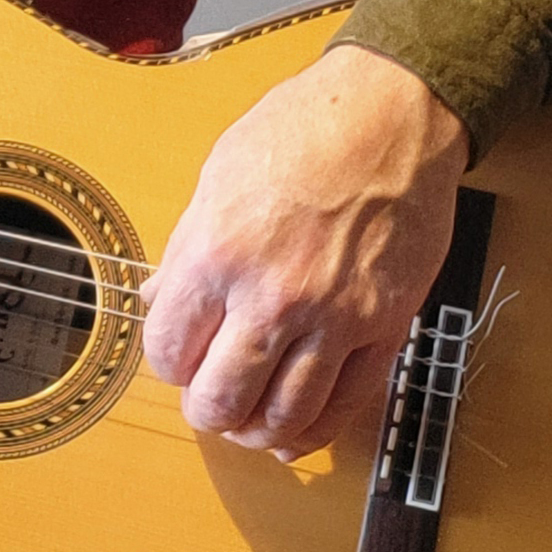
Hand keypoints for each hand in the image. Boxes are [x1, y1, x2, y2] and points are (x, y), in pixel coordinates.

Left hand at [141, 43, 466, 459]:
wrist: (392, 116)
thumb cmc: (301, 130)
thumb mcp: (218, 178)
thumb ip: (188, 249)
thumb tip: (159, 299)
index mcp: (217, 255)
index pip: (169, 350)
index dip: (167, 361)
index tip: (178, 354)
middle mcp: (272, 296)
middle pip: (222, 399)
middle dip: (207, 409)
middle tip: (209, 399)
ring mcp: (334, 317)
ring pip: (285, 416)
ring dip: (258, 431)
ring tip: (248, 423)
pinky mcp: (385, 326)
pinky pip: (348, 403)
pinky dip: (315, 431)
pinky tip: (296, 435)